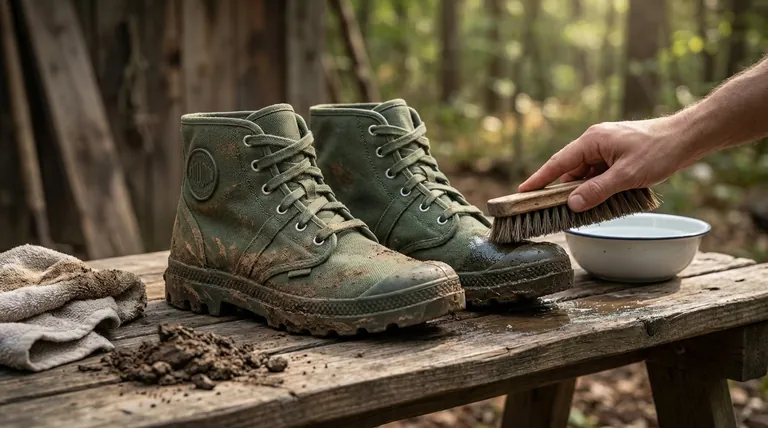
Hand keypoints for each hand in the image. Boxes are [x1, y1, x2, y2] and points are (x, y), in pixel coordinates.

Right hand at [518, 118, 694, 211]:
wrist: (687, 137)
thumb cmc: (659, 151)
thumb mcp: (626, 175)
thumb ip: (597, 191)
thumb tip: (573, 204)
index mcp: (592, 140)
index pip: (558, 163)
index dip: (539, 179)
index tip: (522, 192)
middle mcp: (595, 141)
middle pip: (570, 170)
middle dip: (563, 190)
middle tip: (551, 210)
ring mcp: (606, 147)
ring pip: (585, 173)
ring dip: (585, 190)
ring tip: (585, 208)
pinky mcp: (616, 153)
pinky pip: (598, 172)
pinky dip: (597, 186)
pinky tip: (603, 199)